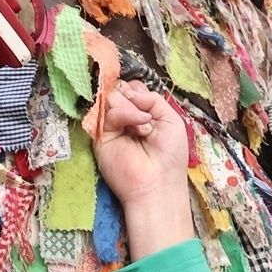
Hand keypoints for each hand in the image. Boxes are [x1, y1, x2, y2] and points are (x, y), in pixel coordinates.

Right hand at [90, 80, 192, 258]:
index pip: (132, 88)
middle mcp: (125, 117)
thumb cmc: (170, 155)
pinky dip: (126, 114)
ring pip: (112, 97)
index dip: (138, 90)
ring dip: (132, 108)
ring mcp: (112, 126)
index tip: (147, 103)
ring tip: (145, 128)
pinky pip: (108, 112)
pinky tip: (140, 126)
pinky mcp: (100, 136)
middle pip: (120, 90)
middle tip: (147, 118)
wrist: (158, 183)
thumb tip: (130, 91)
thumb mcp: (171, 119)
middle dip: (134, 97)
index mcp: (141, 113)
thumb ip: (152, 98)